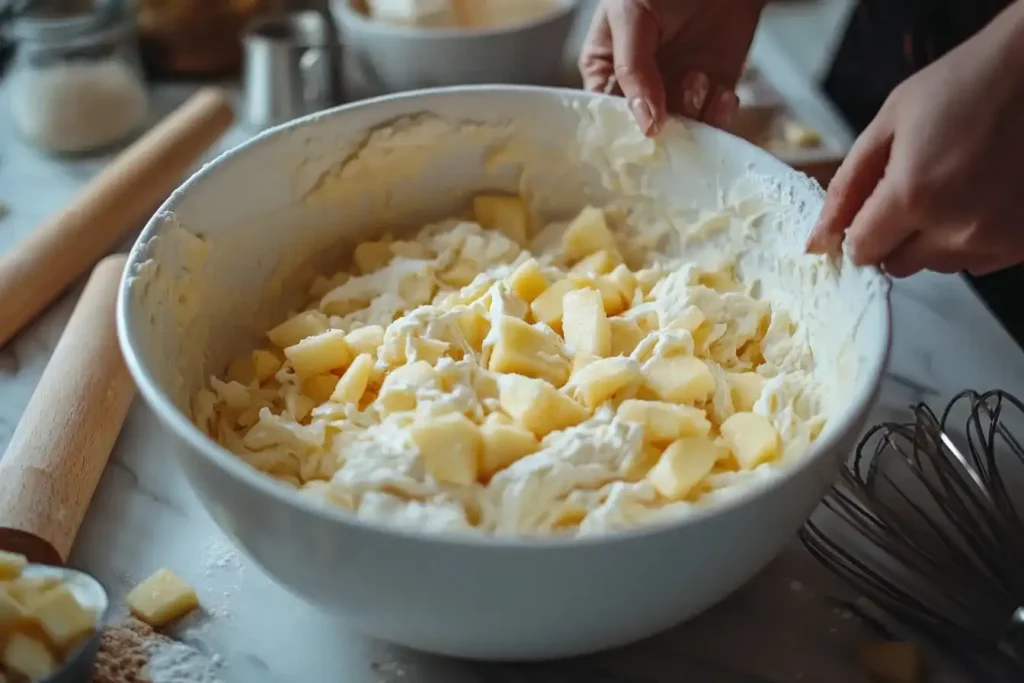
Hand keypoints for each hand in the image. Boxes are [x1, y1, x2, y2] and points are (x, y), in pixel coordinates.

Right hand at [578, 0, 764, 135]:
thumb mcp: (630, 15)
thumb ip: (632, 67)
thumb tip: (645, 122)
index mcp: (607, 68)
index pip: (605, 113)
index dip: (619, 129)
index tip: (636, 135)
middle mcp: (642, 85)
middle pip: (644, 128)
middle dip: (661, 131)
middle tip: (672, 123)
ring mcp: (678, 88)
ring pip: (681, 129)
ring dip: (693, 117)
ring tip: (698, 78)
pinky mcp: (715, 87)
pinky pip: (715, 118)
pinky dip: (721, 114)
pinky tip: (723, 93)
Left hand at [806, 3, 1023, 277]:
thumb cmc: (961, 85)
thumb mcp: (889, 124)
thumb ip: (846, 188)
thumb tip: (816, 242)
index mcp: (912, 195)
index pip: (862, 252)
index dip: (859, 231)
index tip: (870, 207)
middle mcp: (955, 228)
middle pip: (896, 264)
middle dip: (894, 234)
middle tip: (915, 187)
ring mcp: (994, 238)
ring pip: (935, 265)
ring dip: (932, 238)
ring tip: (952, 187)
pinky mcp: (1021, 243)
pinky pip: (974, 261)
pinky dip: (968, 238)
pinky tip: (979, 197)